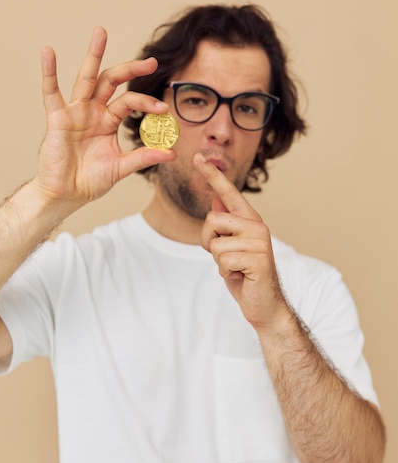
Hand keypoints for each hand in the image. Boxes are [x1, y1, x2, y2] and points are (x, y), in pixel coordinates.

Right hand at [37, 27, 174, 207]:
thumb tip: (172, 154)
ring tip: (101, 32)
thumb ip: (144, 157)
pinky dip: (49, 72)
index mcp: (108, 121)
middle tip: (152, 61)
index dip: (147, 103)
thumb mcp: (121, 167)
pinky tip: (48, 52)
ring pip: (86, 78)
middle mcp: (93, 111)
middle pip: (111, 81)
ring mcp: (75, 112)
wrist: (67, 194)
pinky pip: (51, 92)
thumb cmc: (91, 180)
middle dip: (130, 69)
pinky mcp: (58, 119)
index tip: (164, 109)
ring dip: (94, 55)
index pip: (129, 102)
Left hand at [194, 153, 289, 330]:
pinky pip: (223, 261)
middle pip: (212, 220)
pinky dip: (225, 273)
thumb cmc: (246, 276)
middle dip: (208, 242)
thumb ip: (225, 224)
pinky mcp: (258, 259)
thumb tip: (214, 198)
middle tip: (224, 258)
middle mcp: (257, 226)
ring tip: (235, 269)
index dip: (212, 175)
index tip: (198, 157)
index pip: (228, 193)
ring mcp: (259, 242)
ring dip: (218, 262)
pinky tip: (240, 277)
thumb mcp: (230, 246)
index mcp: (250, 220)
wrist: (265, 305)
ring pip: (215, 244)